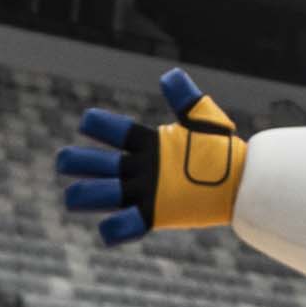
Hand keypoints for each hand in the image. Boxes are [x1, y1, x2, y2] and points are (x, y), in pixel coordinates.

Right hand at [56, 69, 247, 244]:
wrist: (242, 182)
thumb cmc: (222, 150)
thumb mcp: (205, 119)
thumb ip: (186, 98)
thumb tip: (168, 76)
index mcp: (148, 144)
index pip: (116, 132)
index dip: (99, 126)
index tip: (88, 122)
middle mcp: (141, 169)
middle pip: (99, 165)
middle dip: (77, 162)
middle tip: (64, 162)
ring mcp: (145, 192)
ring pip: (104, 195)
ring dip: (84, 196)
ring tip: (70, 198)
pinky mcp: (155, 215)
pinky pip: (127, 226)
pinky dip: (114, 230)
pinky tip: (106, 230)